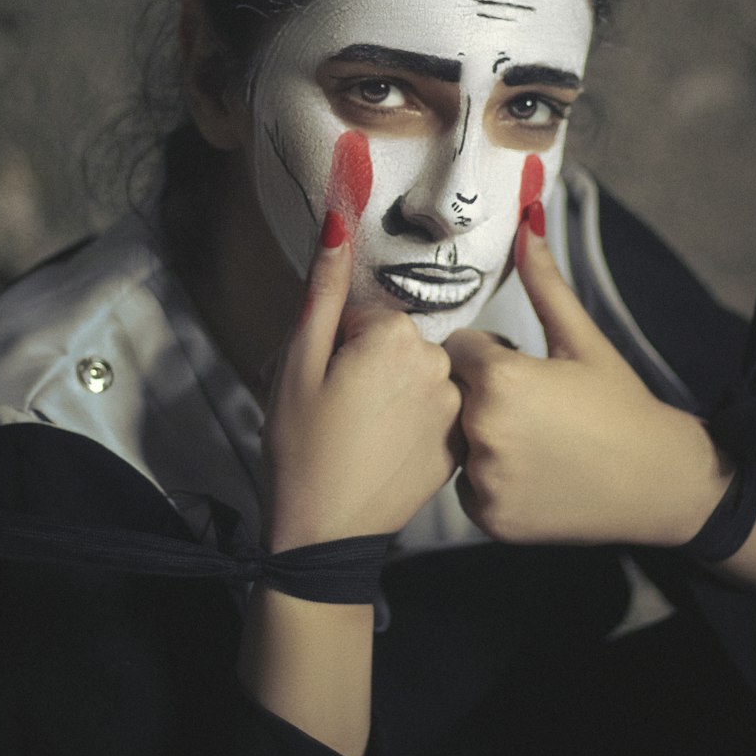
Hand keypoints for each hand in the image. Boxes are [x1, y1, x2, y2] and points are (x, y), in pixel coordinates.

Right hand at [263, 212, 463, 551]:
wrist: (324, 534)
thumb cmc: (301, 448)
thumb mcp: (297, 362)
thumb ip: (323, 289)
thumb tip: (338, 221)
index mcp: (397, 338)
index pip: (365, 316)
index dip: (335, 343)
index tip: (320, 378)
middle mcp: (439, 365)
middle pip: (394, 342)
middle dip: (362, 364)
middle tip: (330, 405)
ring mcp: (453, 408)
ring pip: (415, 375)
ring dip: (388, 392)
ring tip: (352, 430)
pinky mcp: (457, 444)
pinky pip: (432, 411)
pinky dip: (409, 422)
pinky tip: (380, 449)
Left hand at [443, 213, 733, 547]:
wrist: (661, 482)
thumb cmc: (621, 404)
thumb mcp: (582, 339)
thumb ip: (544, 280)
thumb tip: (527, 217)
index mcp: (499, 379)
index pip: (457, 348)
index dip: (490, 353)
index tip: (524, 365)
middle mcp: (482, 430)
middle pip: (451, 393)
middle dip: (480, 392)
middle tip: (534, 406)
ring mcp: (484, 479)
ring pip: (456, 439)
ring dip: (482, 434)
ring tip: (536, 439)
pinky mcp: (489, 517)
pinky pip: (465, 484)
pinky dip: (490, 478)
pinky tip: (533, 472)